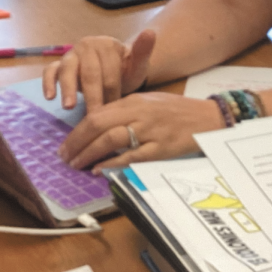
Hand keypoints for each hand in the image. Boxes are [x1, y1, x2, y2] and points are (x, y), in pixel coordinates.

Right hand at [42, 29, 155, 110]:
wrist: (115, 70)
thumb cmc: (126, 70)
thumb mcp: (138, 64)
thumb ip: (143, 51)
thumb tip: (150, 32)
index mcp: (106, 44)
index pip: (109, 69)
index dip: (113, 90)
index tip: (115, 109)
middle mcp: (86, 46)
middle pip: (89, 72)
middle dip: (92, 95)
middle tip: (93, 116)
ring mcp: (70, 55)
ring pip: (67, 69)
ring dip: (67, 88)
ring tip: (69, 106)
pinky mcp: (58, 65)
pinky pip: (49, 71)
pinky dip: (47, 82)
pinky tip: (49, 97)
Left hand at [57, 92, 225, 173]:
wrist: (208, 118)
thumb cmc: (176, 112)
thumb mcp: (147, 104)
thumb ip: (123, 113)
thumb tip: (97, 127)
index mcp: (133, 101)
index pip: (96, 114)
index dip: (76, 131)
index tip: (65, 146)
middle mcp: (139, 113)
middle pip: (98, 124)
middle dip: (76, 142)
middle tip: (64, 158)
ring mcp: (150, 130)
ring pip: (111, 138)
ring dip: (89, 153)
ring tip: (77, 165)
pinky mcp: (161, 147)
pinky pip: (133, 155)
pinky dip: (113, 163)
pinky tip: (100, 169)